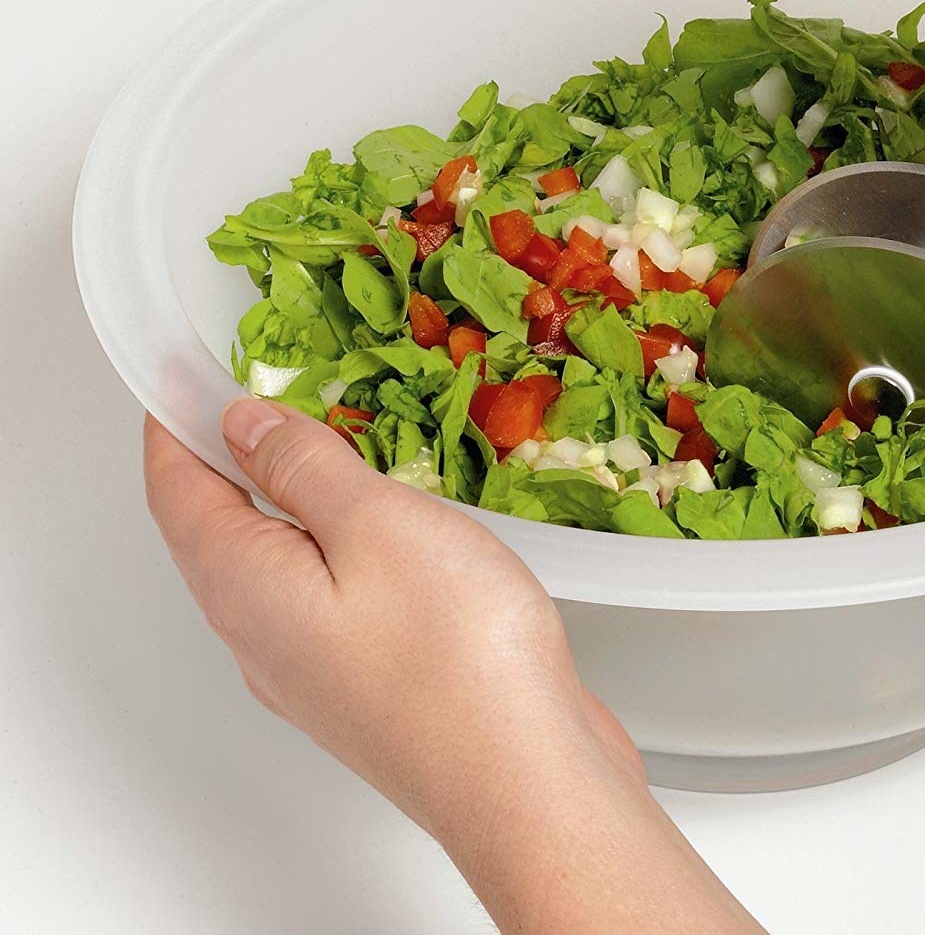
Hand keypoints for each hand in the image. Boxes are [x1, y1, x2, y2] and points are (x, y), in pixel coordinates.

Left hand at [145, 401, 762, 934]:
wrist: (523, 779)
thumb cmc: (454, 651)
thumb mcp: (377, 524)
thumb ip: (304, 467)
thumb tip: (244, 424)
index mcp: (245, 585)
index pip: (176, 491)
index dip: (173, 425)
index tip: (183, 373)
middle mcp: (260, 635)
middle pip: (216, 530)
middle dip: (228, 457)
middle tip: (261, 392)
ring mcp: (311, 669)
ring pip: (272, 565)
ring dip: (286, 498)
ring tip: (328, 443)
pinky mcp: (364, 684)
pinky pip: (321, 594)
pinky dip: (330, 540)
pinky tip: (381, 525)